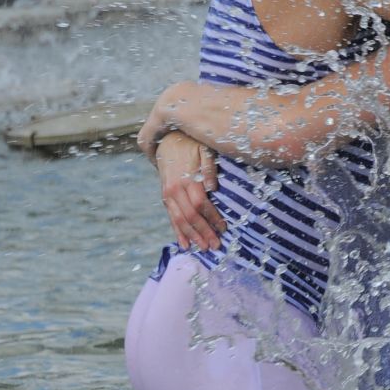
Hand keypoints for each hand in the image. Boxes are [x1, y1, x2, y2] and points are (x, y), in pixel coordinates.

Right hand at [156, 132, 224, 250]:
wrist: (166, 140)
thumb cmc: (191, 145)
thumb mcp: (204, 150)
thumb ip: (209, 168)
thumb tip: (214, 188)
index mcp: (187, 179)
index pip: (201, 204)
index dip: (212, 217)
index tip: (223, 227)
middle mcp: (175, 190)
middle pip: (190, 216)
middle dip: (203, 232)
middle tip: (215, 245)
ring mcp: (168, 195)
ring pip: (179, 220)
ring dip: (192, 236)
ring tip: (202, 249)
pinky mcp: (165, 197)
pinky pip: (171, 217)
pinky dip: (178, 232)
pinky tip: (184, 244)